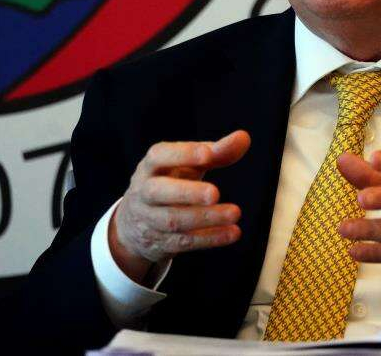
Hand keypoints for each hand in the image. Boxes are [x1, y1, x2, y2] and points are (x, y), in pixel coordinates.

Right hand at [110, 130, 250, 281]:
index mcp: (151, 166)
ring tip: (235, 212)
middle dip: (187, 192)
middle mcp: (145, 192)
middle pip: (158, 191)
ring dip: (206, 218)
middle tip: (215, 193)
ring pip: (173, 220)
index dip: (182, 154)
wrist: (136, 223)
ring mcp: (149, 219)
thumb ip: (216, 152)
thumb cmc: (170, 182)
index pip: (160, 156)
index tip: (208, 153)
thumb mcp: (187, 165)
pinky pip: (184, 242)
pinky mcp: (160, 242)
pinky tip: (232, 232)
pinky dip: (210, 238)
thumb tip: (244, 137)